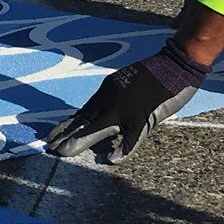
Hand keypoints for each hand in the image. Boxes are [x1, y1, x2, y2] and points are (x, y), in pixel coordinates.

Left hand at [45, 43, 206, 162]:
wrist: (175, 63)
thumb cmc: (154, 73)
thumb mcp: (125, 82)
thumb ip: (113, 97)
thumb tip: (102, 113)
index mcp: (107, 91)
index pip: (81, 112)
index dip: (66, 126)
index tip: (50, 135)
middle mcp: (111, 100)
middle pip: (83, 121)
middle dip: (65, 135)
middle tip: (48, 148)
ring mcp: (125, 109)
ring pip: (97, 128)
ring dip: (80, 141)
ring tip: (63, 152)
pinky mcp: (143, 117)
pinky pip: (131, 138)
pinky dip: (121, 150)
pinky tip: (110, 160)